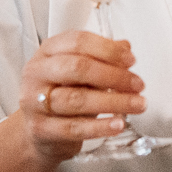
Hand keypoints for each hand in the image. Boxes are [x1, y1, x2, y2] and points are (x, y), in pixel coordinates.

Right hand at [18, 30, 147, 163]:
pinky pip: (73, 128)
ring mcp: (34, 101)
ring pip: (77, 99)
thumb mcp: (79, 71)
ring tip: (137, 104)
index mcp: (48, 51)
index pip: (78, 42)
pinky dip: (99, 127)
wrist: (38, 129)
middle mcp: (38, 73)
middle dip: (114, 76)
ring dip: (113, 102)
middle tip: (137, 84)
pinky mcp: (40, 128)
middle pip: (77, 68)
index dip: (108, 49)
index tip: (131, 60)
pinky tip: (118, 124)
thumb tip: (125, 47)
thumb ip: (101, 58)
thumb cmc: (61, 93)